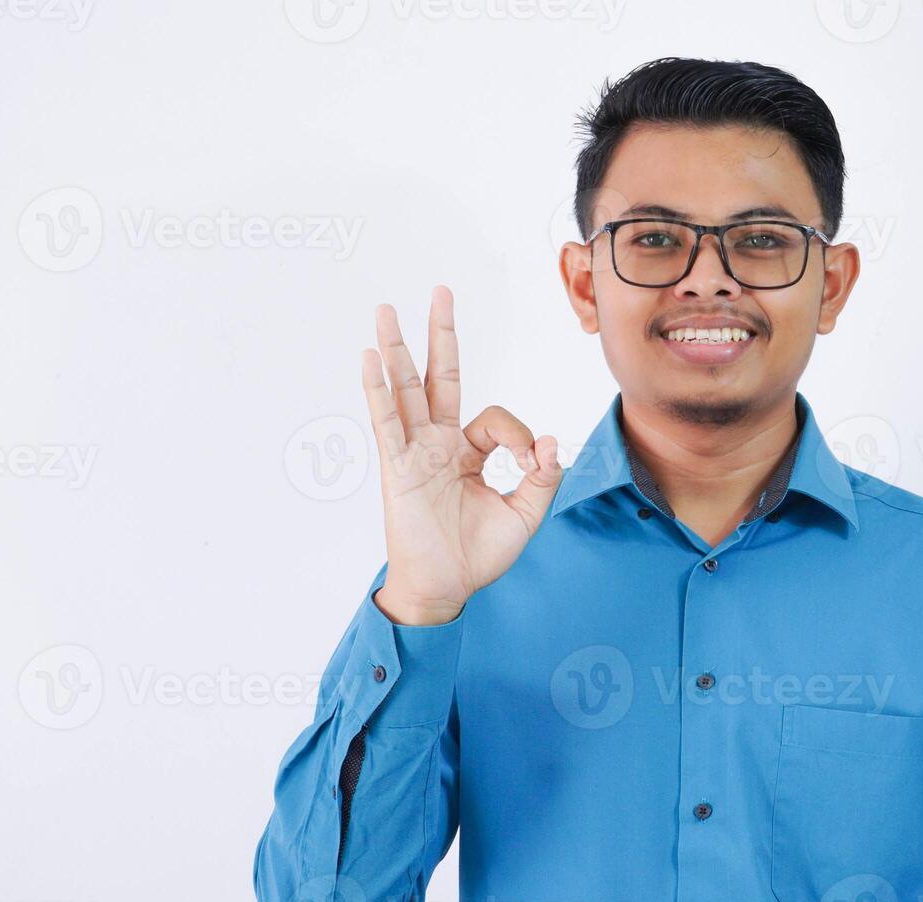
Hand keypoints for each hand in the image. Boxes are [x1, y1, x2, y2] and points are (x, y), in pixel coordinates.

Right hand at [362, 286, 560, 624]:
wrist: (446, 588)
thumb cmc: (477, 554)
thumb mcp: (525, 513)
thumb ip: (542, 477)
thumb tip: (553, 442)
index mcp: (466, 452)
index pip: (495, 419)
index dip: (521, 436)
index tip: (531, 463)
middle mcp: (437, 444)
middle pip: (438, 377)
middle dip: (440, 334)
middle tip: (440, 291)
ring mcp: (414, 452)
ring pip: (406, 390)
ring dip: (396, 348)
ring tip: (385, 309)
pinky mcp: (398, 467)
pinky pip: (386, 422)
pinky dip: (378, 390)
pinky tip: (369, 358)